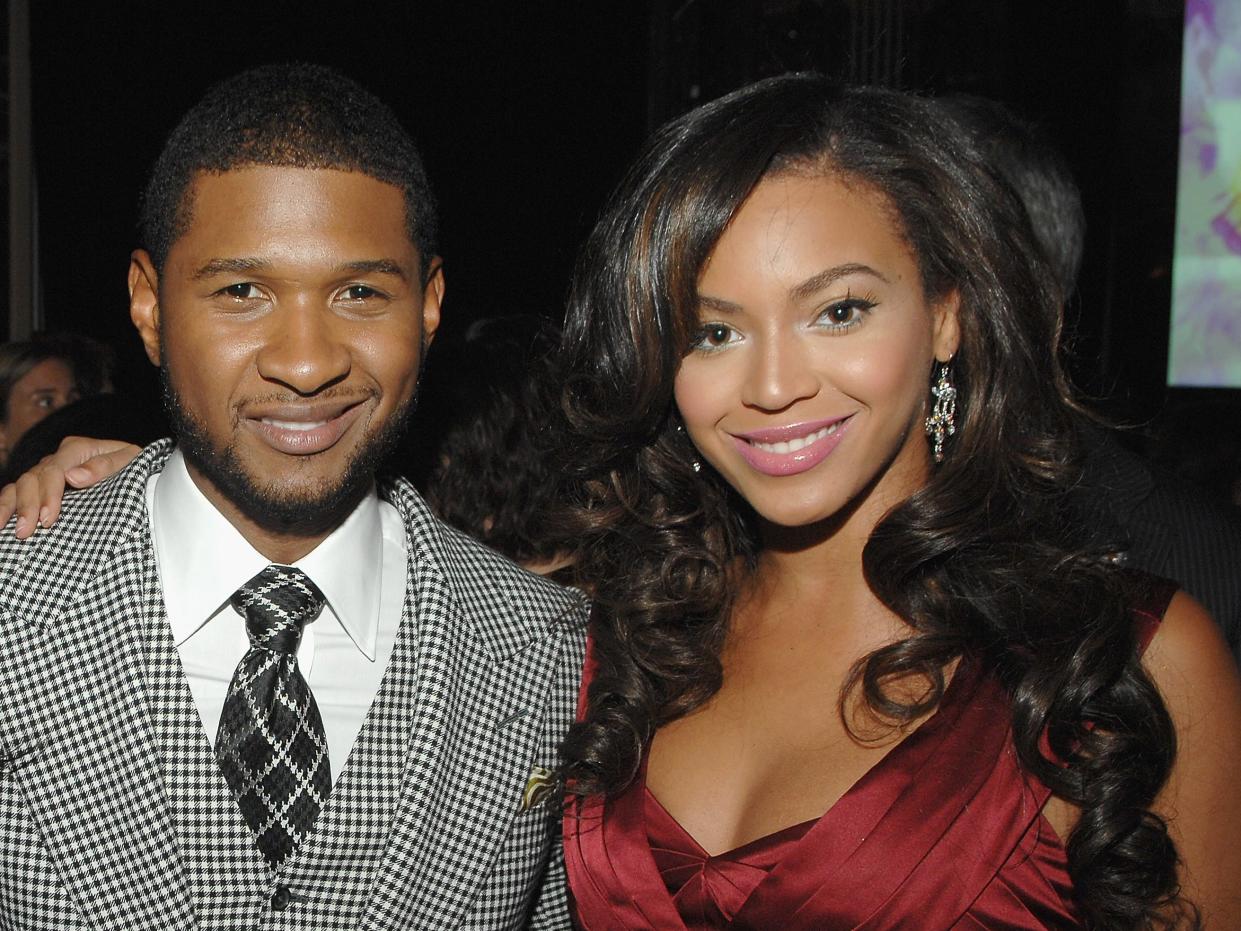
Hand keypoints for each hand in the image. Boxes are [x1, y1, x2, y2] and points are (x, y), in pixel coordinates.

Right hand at [0, 437, 141, 537]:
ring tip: (7, 531)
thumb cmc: (132, 464)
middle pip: (32, 479)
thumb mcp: (129, 459)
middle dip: (28, 506)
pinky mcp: (41, 487)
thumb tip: (74, 476)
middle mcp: (57, 459)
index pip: (54, 470)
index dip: (49, 495)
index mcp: (77, 449)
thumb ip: (106, 466)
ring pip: (19, 486)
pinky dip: (5, 507)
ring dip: (11, 508)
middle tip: (26, 531)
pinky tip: (0, 523)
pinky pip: (15, 493)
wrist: (133, 468)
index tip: (49, 519)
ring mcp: (46, 472)